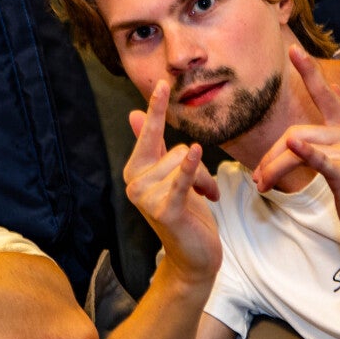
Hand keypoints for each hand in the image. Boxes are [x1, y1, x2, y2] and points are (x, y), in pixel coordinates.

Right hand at [125, 79, 221, 283]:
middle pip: (176, 149)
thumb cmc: (185, 213)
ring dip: (205, 180)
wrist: (193, 256)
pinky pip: (181, 181)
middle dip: (198, 167)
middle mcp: (135, 182)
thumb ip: (152, 146)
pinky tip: (195, 153)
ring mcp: (147, 198)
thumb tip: (134, 114)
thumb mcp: (169, 176)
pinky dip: (190, 168)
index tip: (165, 82)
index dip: (158, 108)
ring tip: (204, 199)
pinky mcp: (165, 210)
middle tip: (204, 190)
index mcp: (136, 171)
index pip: (150, 133)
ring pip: (185, 162)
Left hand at [252, 45, 339, 254]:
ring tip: (261, 186)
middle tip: (257, 177)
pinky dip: (305, 153)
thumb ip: (338, 122)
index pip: (326, 93)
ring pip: (296, 149)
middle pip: (294, 131)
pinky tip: (294, 146)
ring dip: (272, 168)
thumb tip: (332, 86)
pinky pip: (320, 159)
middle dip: (269, 156)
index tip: (293, 50)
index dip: (309, 71)